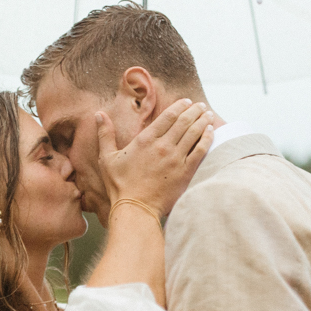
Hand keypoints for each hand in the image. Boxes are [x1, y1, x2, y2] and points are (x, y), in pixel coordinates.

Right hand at [97, 99, 213, 218]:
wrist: (135, 209)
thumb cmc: (119, 185)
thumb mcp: (107, 158)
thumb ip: (105, 134)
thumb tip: (98, 114)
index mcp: (145, 140)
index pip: (168, 116)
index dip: (180, 106)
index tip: (187, 101)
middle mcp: (162, 146)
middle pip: (184, 121)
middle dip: (195, 111)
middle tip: (201, 106)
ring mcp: (175, 158)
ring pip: (194, 133)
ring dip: (203, 121)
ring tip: (209, 114)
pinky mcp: (185, 172)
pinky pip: (200, 150)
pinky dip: (207, 139)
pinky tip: (211, 132)